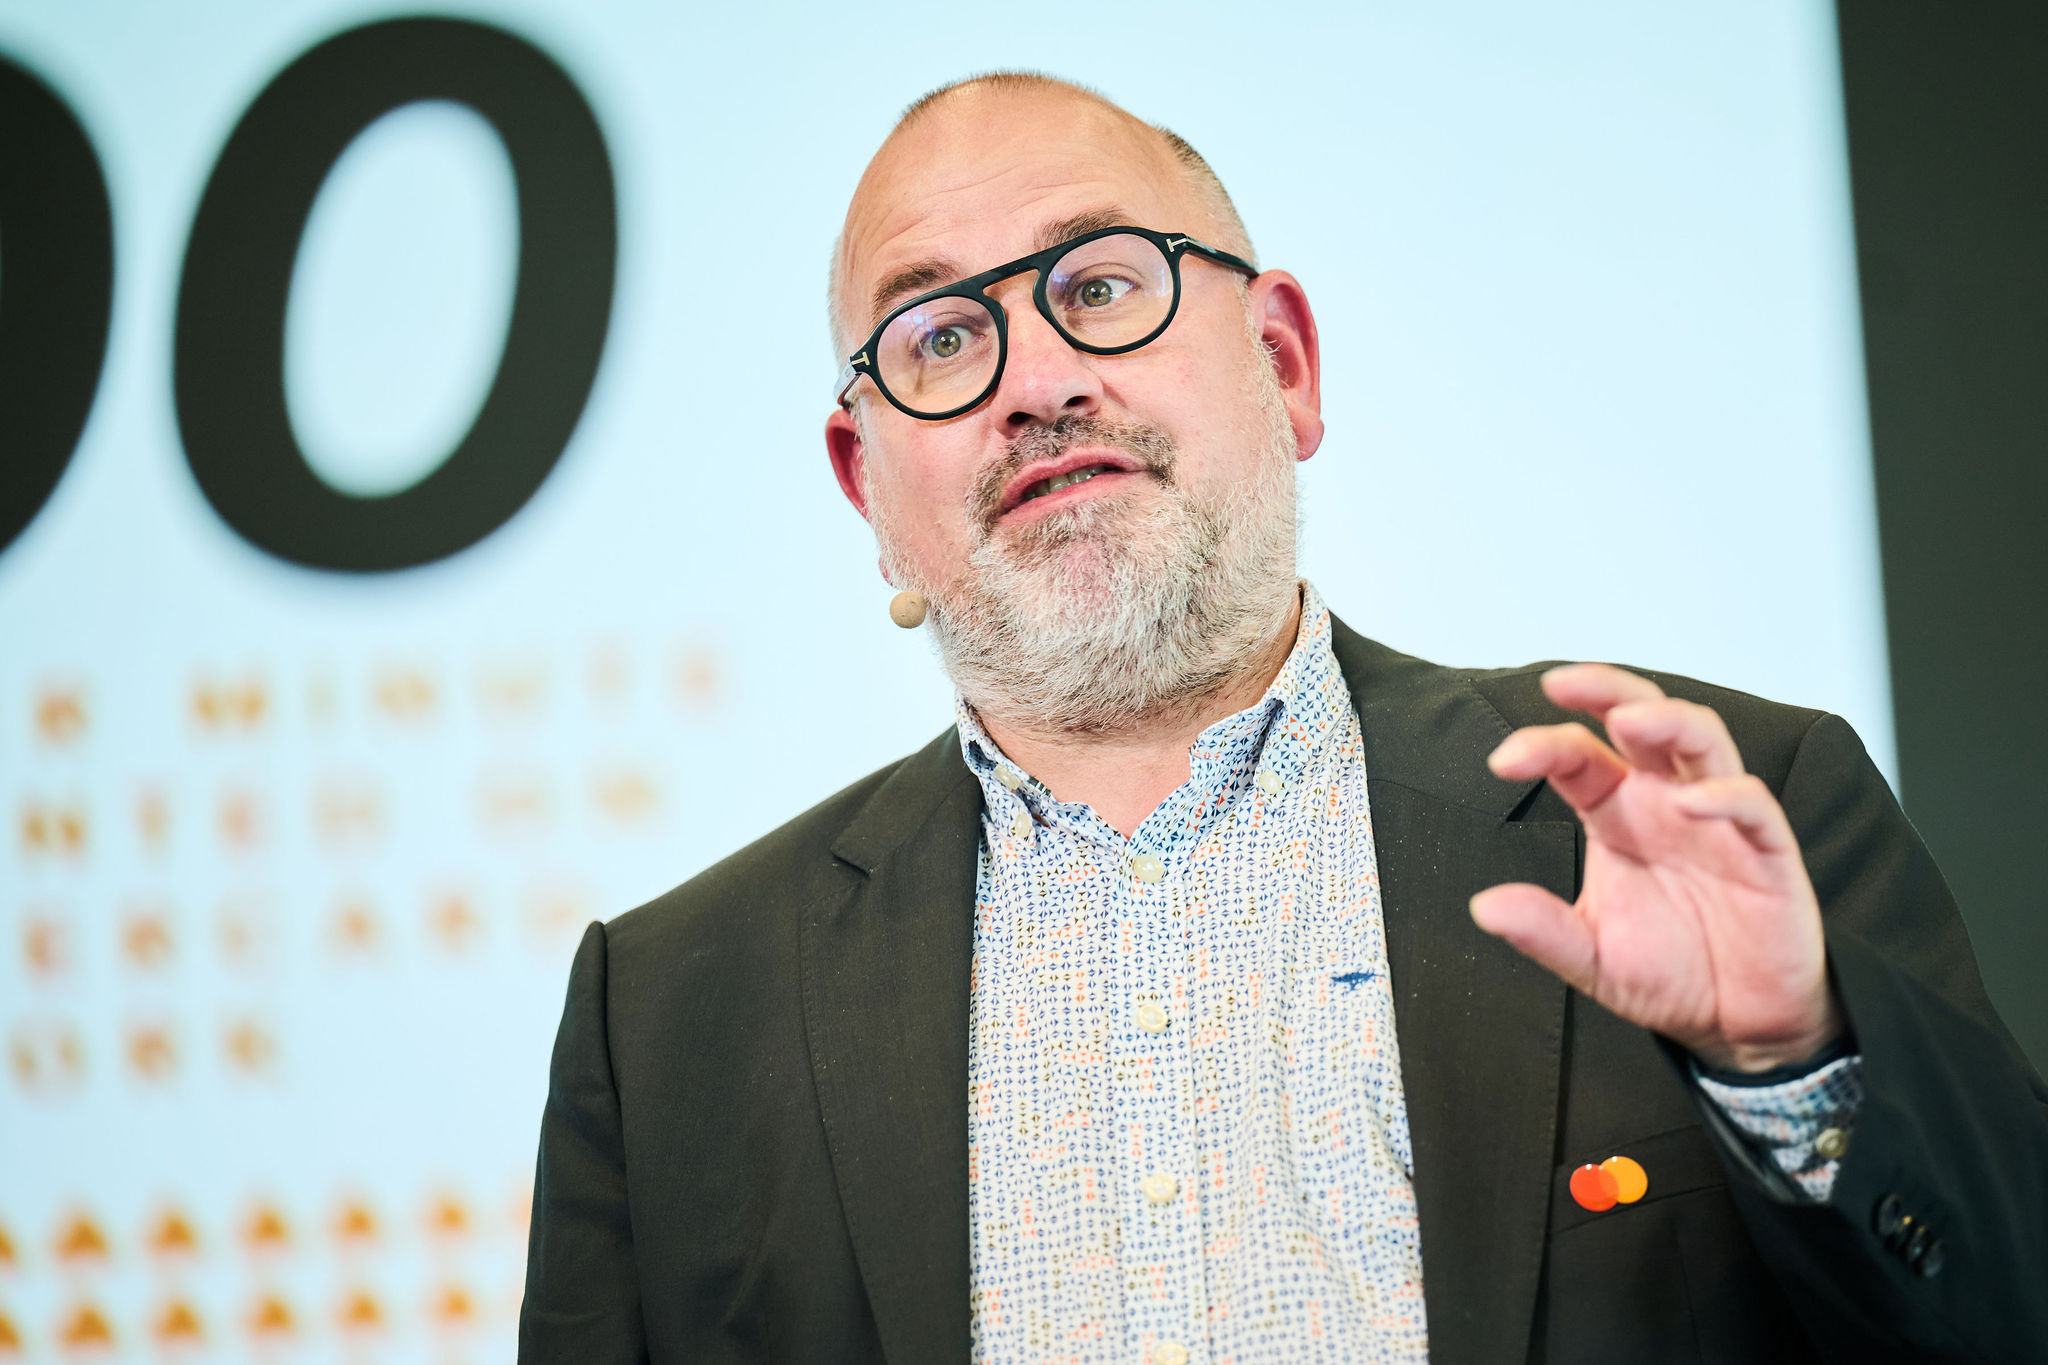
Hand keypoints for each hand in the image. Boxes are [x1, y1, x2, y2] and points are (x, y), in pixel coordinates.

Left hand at [1470, 664, 1843, 1072]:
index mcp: (1618, 815)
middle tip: (1561, 683)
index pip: (1579, 756)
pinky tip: (1693, 804)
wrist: (1737, 1022)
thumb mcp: (1592, 959)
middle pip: (1642, 716)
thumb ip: (1544, 932)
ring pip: (1702, 740)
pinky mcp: (1767, 853)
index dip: (1542, 745)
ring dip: (1667, 720)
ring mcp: (1719, 822)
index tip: (1502, 761)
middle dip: (1605, 689)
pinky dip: (1726, 797)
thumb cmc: (1669, 974)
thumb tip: (1485, 907)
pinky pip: (1753, 807)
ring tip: (1630, 720)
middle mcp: (1666, 803)